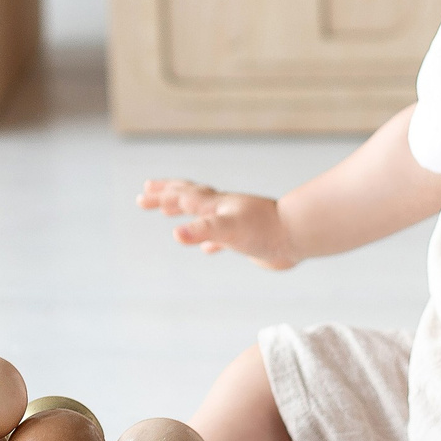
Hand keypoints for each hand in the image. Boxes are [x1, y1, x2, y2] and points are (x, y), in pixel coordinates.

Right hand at [136, 179, 299, 270]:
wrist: (299, 236)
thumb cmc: (265, 231)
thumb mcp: (229, 230)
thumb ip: (202, 231)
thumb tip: (175, 233)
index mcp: (215, 205)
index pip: (182, 196)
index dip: (161, 196)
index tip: (141, 196)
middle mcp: (223, 209)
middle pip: (189, 196)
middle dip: (166, 195)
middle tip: (146, 192)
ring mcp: (235, 222)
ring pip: (204, 214)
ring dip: (185, 211)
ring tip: (171, 212)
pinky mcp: (246, 238)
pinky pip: (221, 237)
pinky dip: (209, 241)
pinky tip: (207, 249)